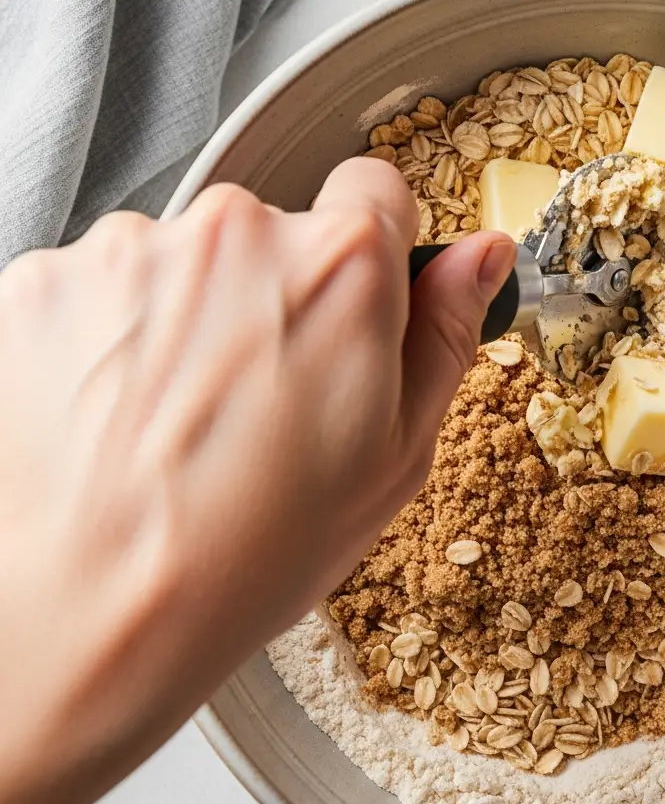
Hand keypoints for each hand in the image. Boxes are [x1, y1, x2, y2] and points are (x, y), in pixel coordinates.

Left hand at [0, 158, 516, 803]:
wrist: (95, 613)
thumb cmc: (254, 549)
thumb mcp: (396, 455)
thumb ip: (443, 333)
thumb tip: (481, 256)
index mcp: (340, 268)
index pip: (375, 191)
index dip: (374, 256)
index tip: (353, 312)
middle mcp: (233, 232)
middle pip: (274, 233)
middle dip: (277, 296)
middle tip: (265, 402)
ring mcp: (127, 251)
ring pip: (183, 262)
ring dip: (190, 319)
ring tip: (182, 424)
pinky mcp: (43, 282)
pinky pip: (102, 289)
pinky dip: (111, 340)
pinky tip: (120, 420)